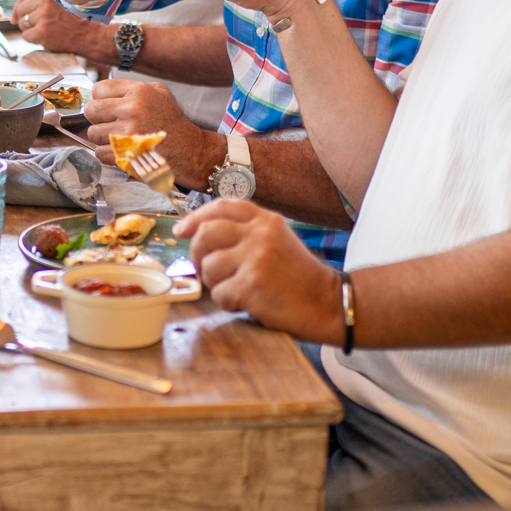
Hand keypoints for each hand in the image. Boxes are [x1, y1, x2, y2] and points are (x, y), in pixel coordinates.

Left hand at [12, 0, 105, 58]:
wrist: (90, 35)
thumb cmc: (77, 20)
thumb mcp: (62, 1)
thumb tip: (18, 8)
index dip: (18, 7)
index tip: (16, 15)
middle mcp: (46, 1)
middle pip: (21, 9)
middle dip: (24, 19)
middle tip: (35, 26)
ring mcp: (44, 16)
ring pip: (23, 23)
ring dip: (29, 30)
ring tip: (44, 31)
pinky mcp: (42, 31)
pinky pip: (26, 36)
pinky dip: (32, 39)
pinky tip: (44, 38)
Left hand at [84, 80, 217, 178]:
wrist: (189, 151)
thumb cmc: (172, 123)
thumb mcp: (159, 93)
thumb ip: (130, 88)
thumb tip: (100, 92)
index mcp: (139, 91)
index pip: (98, 89)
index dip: (101, 99)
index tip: (108, 107)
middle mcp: (133, 109)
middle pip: (91, 110)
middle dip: (98, 118)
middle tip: (112, 123)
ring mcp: (128, 133)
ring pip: (92, 133)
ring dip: (103, 138)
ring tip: (121, 138)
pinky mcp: (125, 154)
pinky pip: (99, 152)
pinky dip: (108, 154)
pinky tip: (123, 150)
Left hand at [174, 198, 341, 343]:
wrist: (329, 304)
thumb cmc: (300, 278)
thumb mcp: (279, 241)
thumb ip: (247, 232)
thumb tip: (200, 234)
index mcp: (266, 220)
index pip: (221, 207)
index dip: (196, 217)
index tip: (181, 230)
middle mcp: (260, 234)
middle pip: (206, 234)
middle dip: (196, 254)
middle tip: (204, 270)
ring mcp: (256, 258)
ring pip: (208, 266)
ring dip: (214, 283)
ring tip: (233, 289)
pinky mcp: (252, 285)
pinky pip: (219, 293)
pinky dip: (227, 303)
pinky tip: (245, 304)